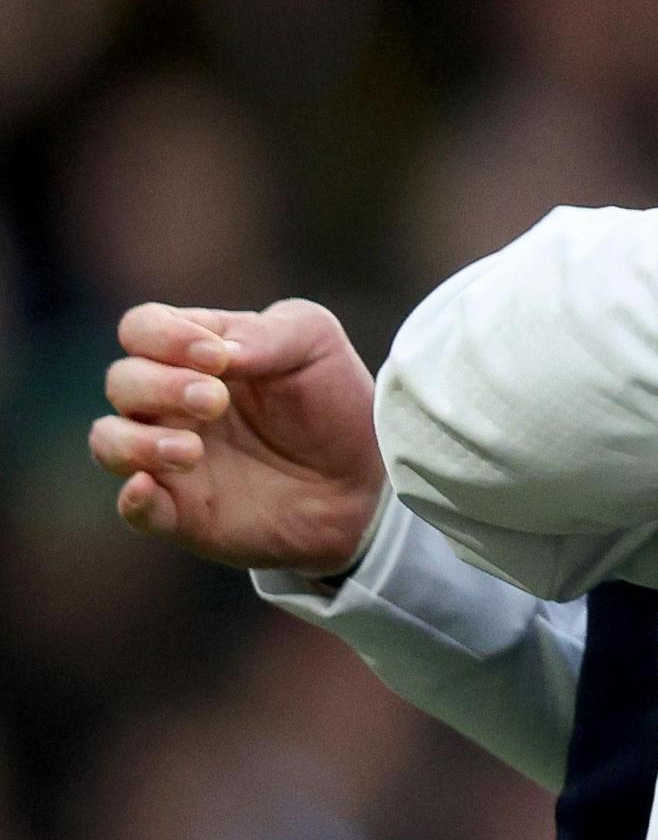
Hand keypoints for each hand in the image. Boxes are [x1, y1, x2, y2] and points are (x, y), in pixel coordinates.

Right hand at [91, 301, 384, 575]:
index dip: (164, 336)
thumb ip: (268, 332)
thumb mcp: (315, 345)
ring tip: (191, 450)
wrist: (367, 481)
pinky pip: (134, 507)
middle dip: (160, 385)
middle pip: (122, 381)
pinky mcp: (182, 512)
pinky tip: (147, 487)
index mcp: (193, 354)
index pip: (142, 328)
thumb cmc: (334, 402)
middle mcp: (168, 403)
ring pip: (109, 440)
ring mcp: (169, 459)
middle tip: (215, 402)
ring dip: (137, 441)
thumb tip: (218, 353)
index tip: (217, 357)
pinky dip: (133, 498)